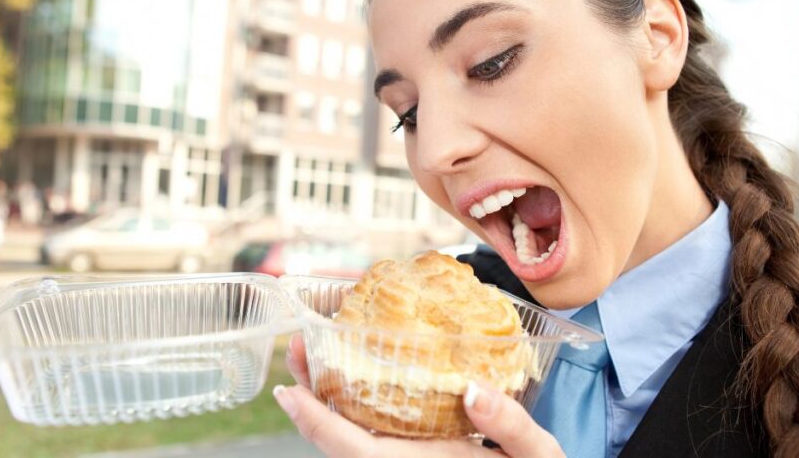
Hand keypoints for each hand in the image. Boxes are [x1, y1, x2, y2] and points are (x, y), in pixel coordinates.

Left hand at [276, 335, 564, 457]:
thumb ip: (511, 427)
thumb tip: (474, 390)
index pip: (355, 450)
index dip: (315, 422)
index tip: (286, 391)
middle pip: (340, 444)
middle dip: (310, 401)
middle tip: (295, 350)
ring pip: (352, 441)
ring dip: (326, 403)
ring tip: (312, 357)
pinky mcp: (418, 456)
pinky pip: (373, 439)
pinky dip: (352, 410)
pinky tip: (352, 380)